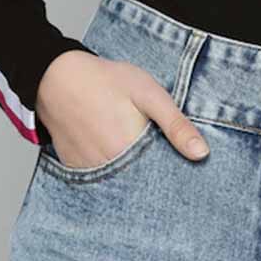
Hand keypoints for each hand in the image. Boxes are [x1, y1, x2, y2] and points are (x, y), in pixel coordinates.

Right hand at [35, 51, 209, 168]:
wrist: (58, 78)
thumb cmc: (107, 81)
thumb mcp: (149, 93)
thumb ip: (175, 124)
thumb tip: (202, 153)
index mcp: (131, 153)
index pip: (162, 176)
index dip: (172, 166)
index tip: (179, 156)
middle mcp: (110, 171)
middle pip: (142, 182)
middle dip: (152, 169)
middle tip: (148, 138)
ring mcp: (90, 173)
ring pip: (121, 180)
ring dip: (130, 169)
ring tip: (127, 139)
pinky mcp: (76, 170)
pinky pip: (100, 177)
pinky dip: (110, 167)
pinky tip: (110, 142)